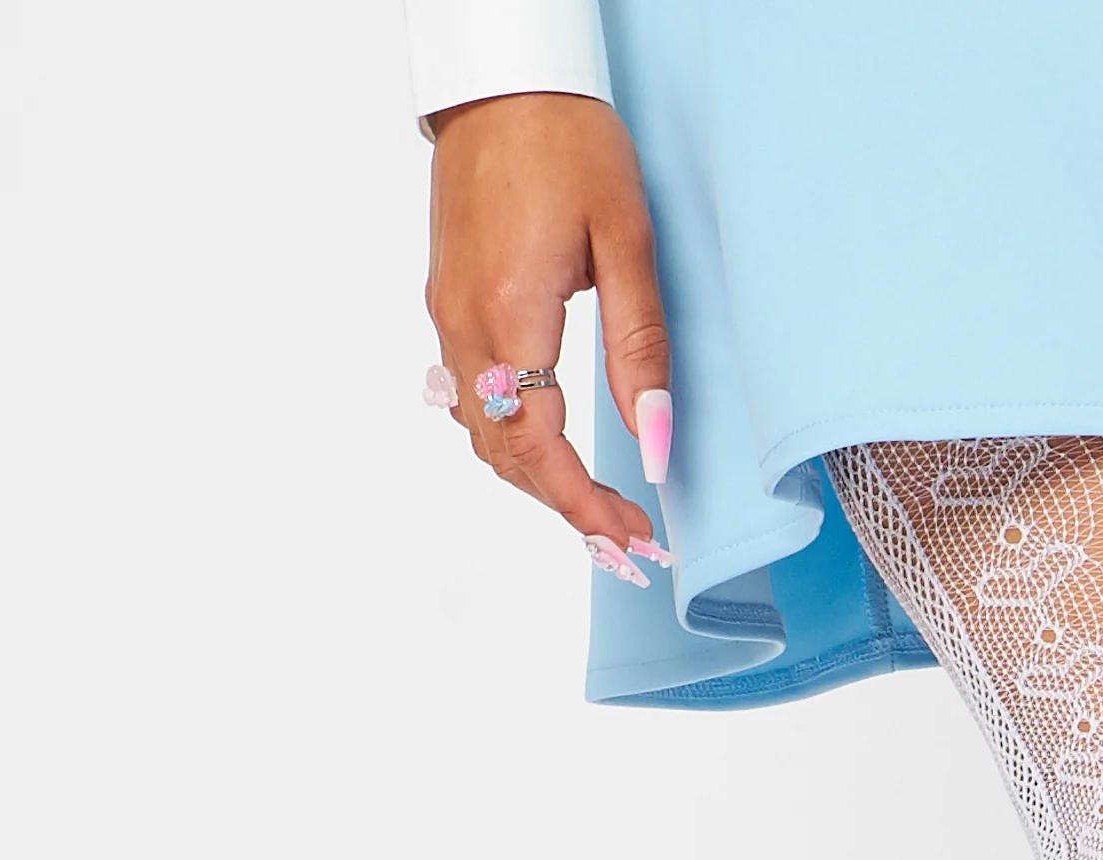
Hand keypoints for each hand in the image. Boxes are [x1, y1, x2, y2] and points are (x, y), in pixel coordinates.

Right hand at [426, 93, 669, 574]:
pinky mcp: (448, 300)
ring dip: (538, 479)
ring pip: (484, 434)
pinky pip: (472, 396)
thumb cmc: (567, 142)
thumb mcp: (626, 241)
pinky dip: (512, 437)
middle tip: (627, 537)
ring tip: (598, 505)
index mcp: (510, 316)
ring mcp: (448, 315)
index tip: (629, 539)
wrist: (501, 76)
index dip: (584, 509)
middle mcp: (465, 326)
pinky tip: (553, 447)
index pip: (541, 452)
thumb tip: (654, 443)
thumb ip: (640, 348)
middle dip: (566, 507)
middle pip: (506, 458)